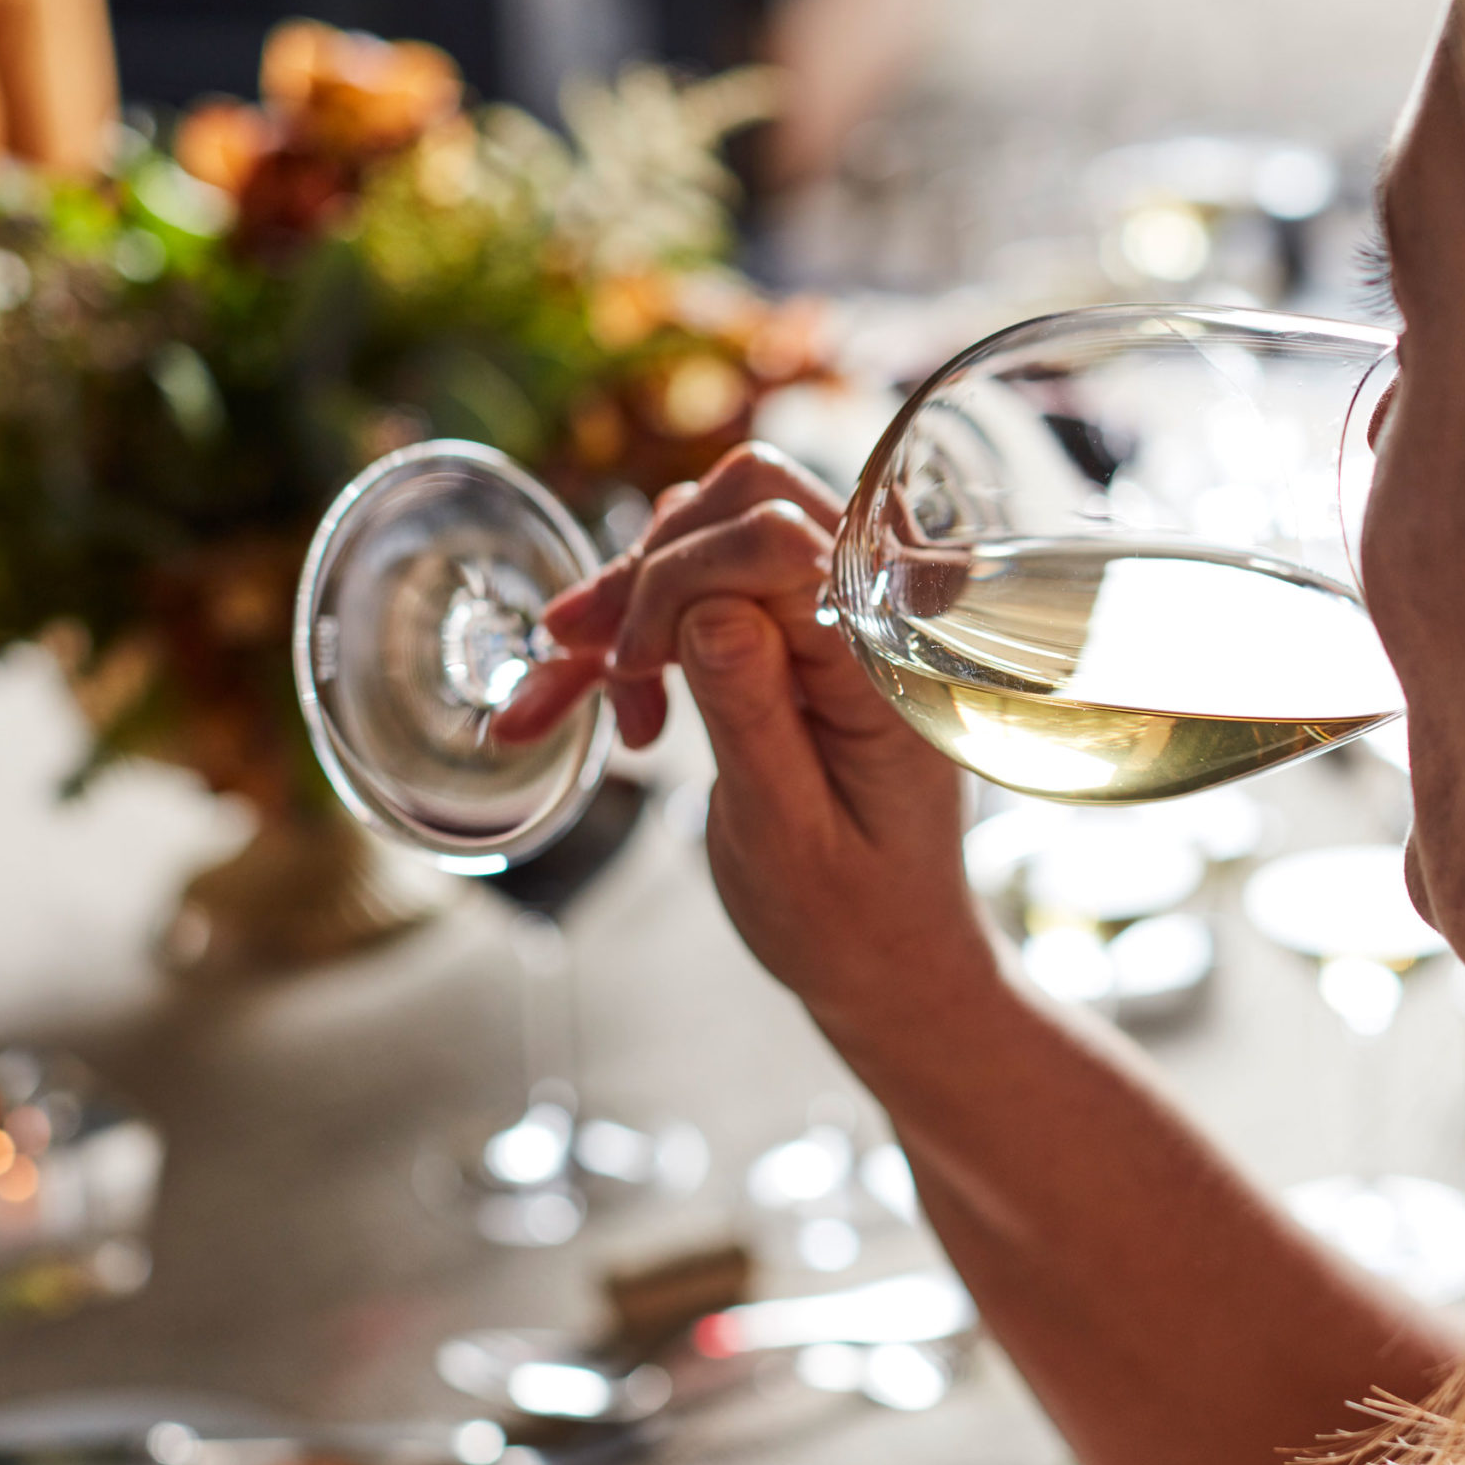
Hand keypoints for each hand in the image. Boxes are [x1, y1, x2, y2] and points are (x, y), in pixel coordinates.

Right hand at [504, 444, 994, 1028]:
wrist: (889, 960)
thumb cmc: (852, 918)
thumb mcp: (788, 837)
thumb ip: (755, 717)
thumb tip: (712, 608)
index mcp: (887, 666)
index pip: (780, 541)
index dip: (678, 581)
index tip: (625, 666)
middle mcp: (875, 622)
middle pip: (748, 503)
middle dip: (647, 570)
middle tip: (575, 654)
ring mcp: (838, 621)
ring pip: (715, 534)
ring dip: (630, 601)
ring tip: (574, 689)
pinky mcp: (800, 638)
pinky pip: (708, 588)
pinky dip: (634, 633)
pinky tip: (580, 696)